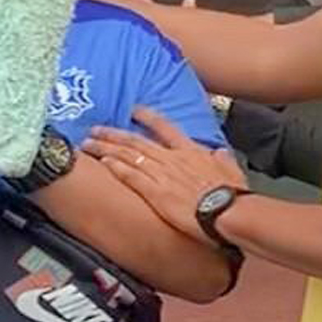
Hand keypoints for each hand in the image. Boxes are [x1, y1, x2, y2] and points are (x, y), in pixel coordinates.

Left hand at [84, 106, 248, 242]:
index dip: (147, 117)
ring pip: (127, 156)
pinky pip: (130, 176)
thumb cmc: (233, 194)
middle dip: (113, 134)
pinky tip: (102, 163)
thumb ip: (223, 159)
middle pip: (136, 141)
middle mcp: (171, 158)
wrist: (228, 211)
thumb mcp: (232, 170)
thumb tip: (221, 152)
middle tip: (94, 129)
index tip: (133, 110)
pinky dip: (116, 168)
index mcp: (190, 151)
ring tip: (88, 145)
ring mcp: (161, 174)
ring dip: (106, 149)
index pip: (165, 128)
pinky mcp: (155, 192)